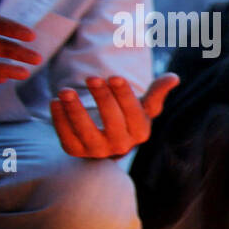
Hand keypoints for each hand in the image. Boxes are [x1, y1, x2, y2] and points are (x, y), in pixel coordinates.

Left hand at [49, 73, 179, 158]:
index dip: (124, 95)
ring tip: (65, 90)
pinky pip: (66, 136)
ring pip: (86, 131)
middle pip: (112, 121)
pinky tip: (54, 102)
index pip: (134, 113)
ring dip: (74, 110)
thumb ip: (156, 92)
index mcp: (140, 132)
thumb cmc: (127, 117)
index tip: (115, 77)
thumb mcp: (143, 106)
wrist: (106, 141)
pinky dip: (59, 119)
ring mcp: (97, 151)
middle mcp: (121, 145)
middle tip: (92, 78)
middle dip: (102, 99)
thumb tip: (174, 77)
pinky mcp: (76, 151)